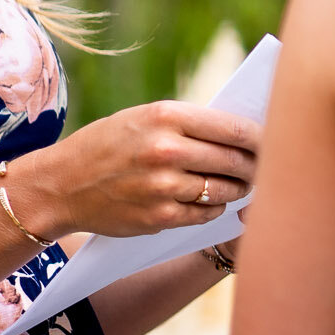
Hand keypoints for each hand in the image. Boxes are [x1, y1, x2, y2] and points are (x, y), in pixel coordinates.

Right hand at [5, 101, 259, 241]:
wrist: (60, 185)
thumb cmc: (110, 144)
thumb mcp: (145, 117)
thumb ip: (191, 123)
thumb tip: (244, 133)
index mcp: (166, 116)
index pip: (234, 129)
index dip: (261, 138)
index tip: (274, 140)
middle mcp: (166, 150)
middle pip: (235, 161)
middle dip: (254, 165)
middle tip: (262, 166)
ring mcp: (163, 187)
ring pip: (224, 190)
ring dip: (237, 188)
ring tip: (239, 183)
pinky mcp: (158, 217)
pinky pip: (205, 214)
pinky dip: (214, 208)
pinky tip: (211, 201)